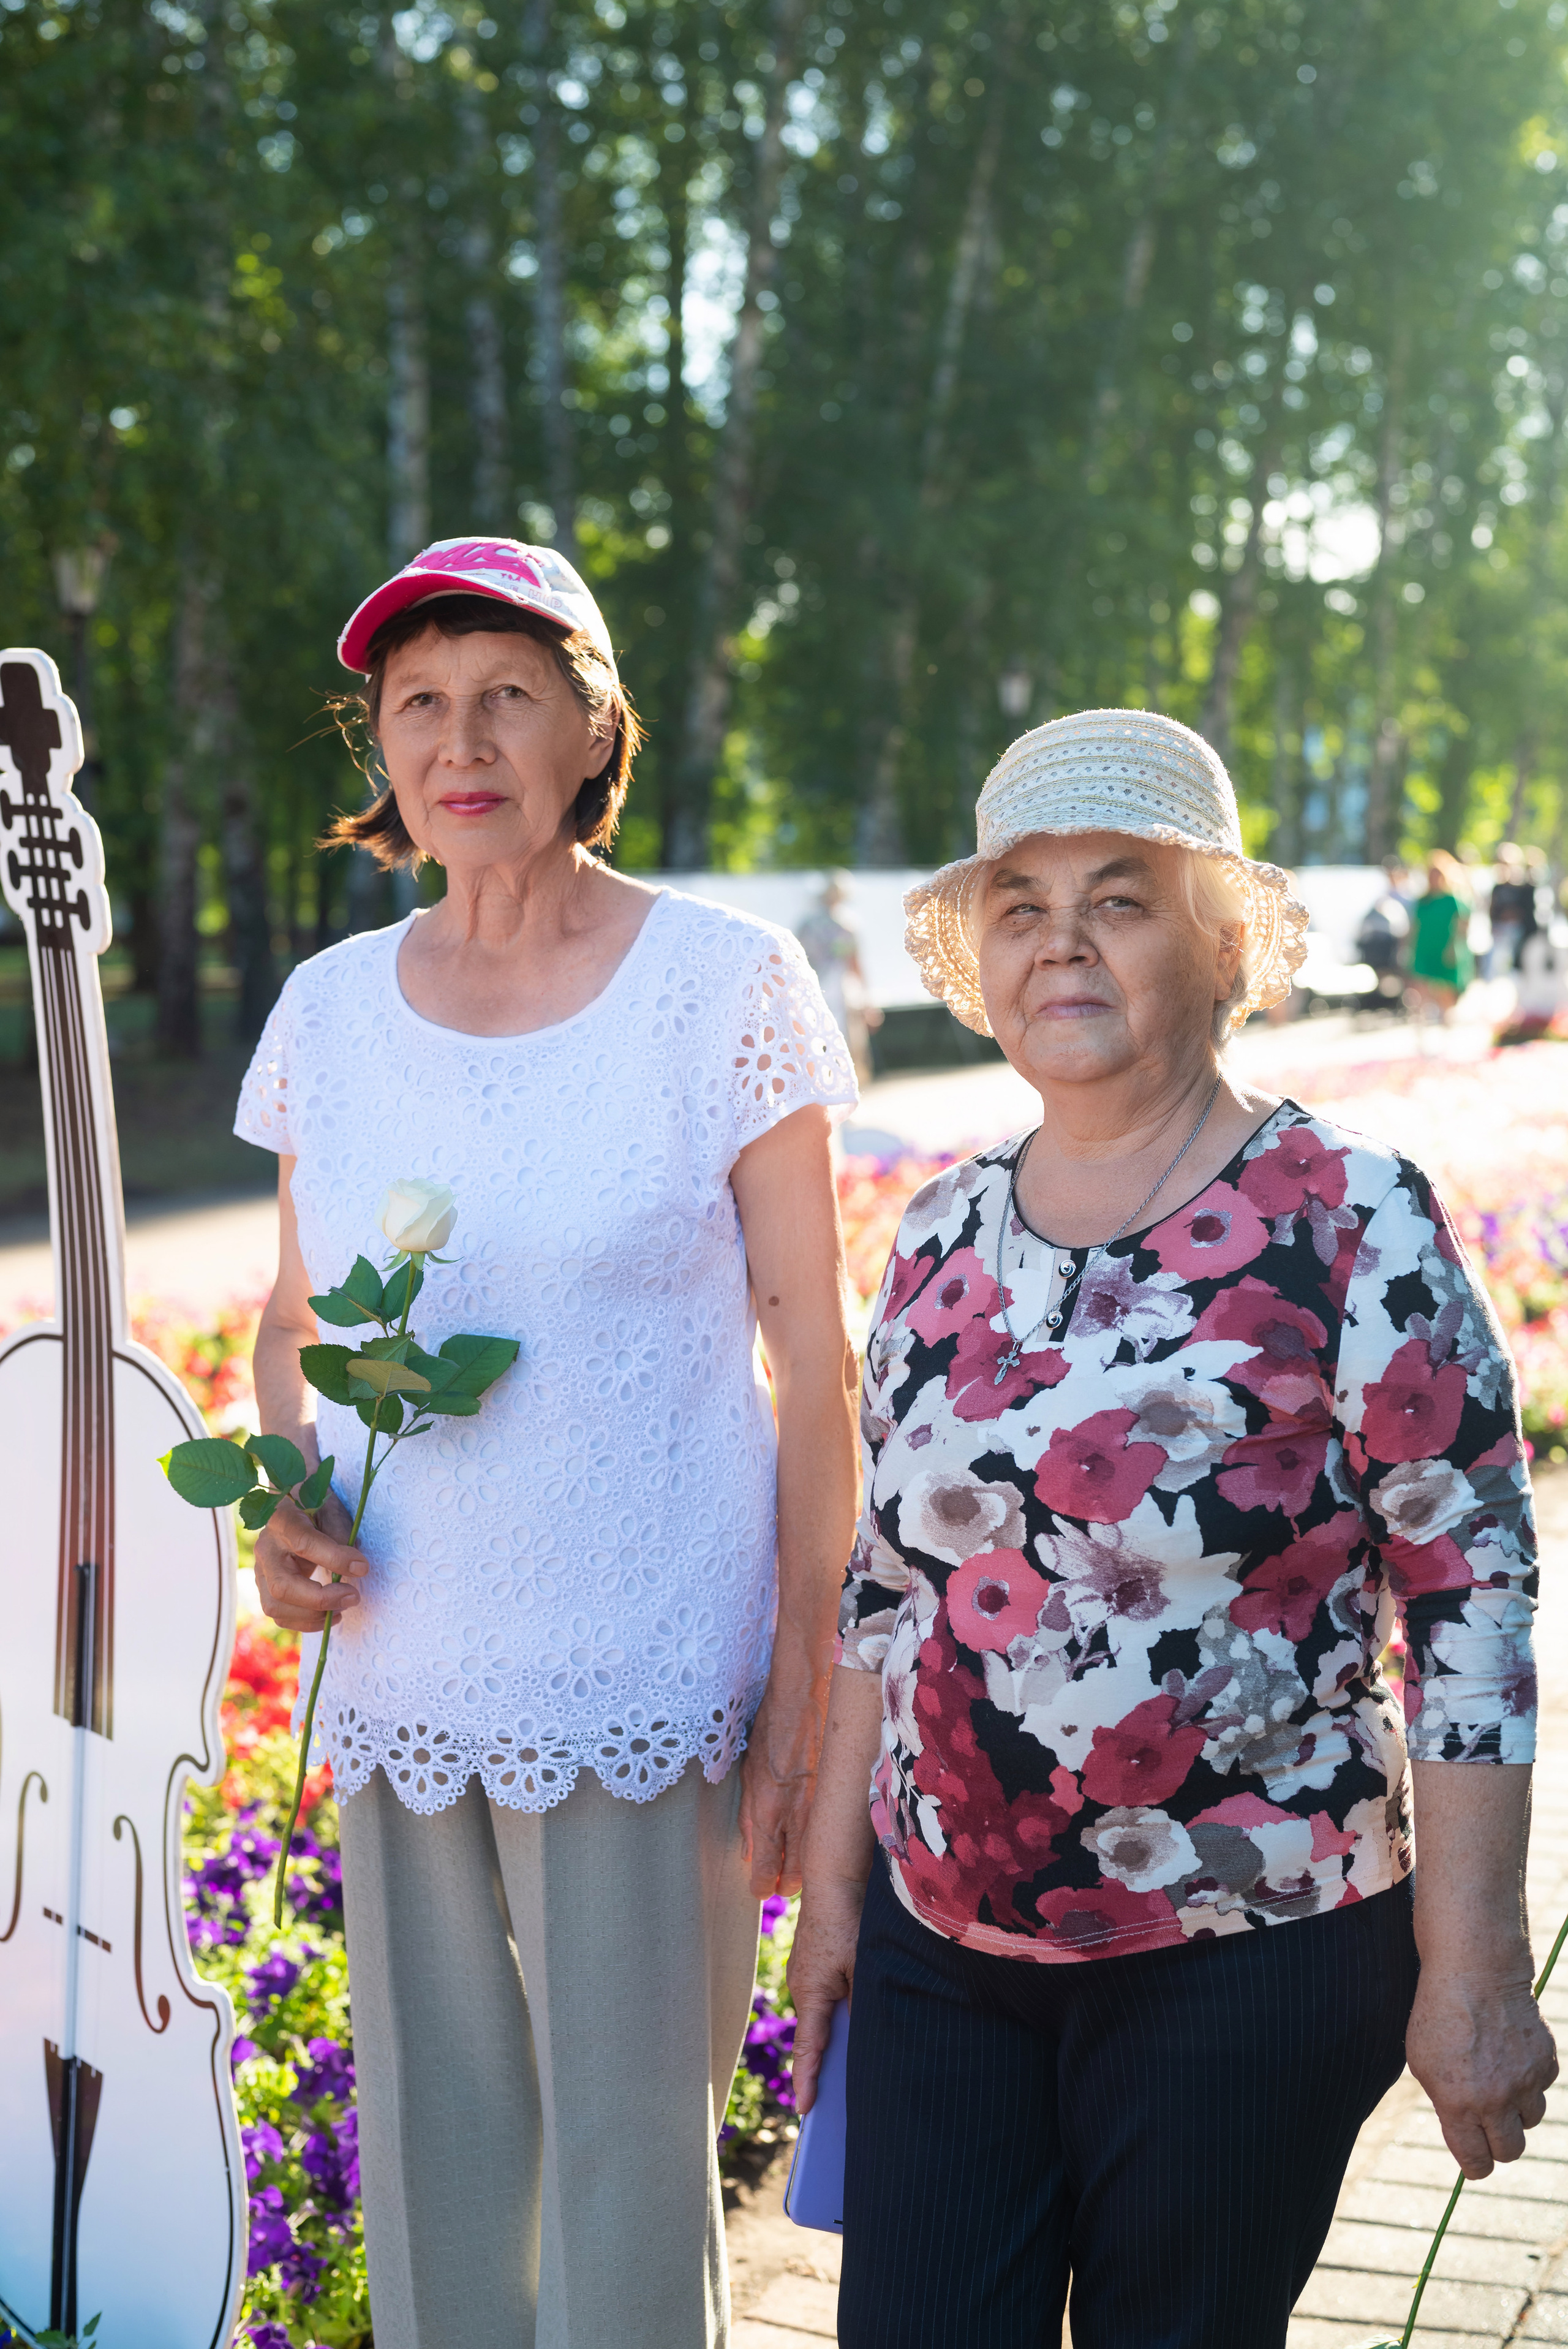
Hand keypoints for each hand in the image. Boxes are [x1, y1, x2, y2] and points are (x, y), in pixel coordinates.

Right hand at [253, 1492, 367, 1634]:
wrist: (292, 1508)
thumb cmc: (315, 1507)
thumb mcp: (331, 1508)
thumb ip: (340, 1532)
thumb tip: (353, 1567)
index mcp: (282, 1520)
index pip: (303, 1542)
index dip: (334, 1558)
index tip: (362, 1567)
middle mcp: (266, 1548)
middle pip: (282, 1585)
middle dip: (320, 1599)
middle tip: (353, 1596)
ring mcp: (261, 1571)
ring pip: (276, 1606)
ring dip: (313, 1615)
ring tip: (344, 1606)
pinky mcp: (265, 1588)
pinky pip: (279, 1615)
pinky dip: (306, 1622)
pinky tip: (330, 1615)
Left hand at [738, 1684, 826, 1897]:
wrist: (805, 1696)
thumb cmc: (772, 1731)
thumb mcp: (748, 1774)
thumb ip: (749, 1818)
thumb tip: (749, 1853)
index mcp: (769, 1812)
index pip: (767, 1871)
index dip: (763, 1886)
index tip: (761, 1888)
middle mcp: (798, 1817)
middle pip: (798, 1877)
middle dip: (789, 1884)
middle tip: (783, 1882)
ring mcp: (825, 1809)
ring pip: (820, 1861)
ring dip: (809, 1867)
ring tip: (802, 1865)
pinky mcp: (844, 1797)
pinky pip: (836, 1835)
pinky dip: (829, 1842)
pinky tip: (824, 1838)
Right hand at [787, 1874, 865, 2113]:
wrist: (834, 1876)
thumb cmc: (849, 1920)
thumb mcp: (862, 1966)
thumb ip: (864, 2002)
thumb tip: (870, 2035)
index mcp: (810, 1992)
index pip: (808, 2047)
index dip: (807, 2079)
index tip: (805, 2111)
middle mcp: (803, 1986)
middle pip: (814, 2036)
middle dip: (822, 2066)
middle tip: (831, 2104)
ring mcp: (807, 1973)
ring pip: (821, 2016)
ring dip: (833, 2038)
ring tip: (847, 2071)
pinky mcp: (816, 1962)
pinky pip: (825, 1998)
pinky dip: (837, 2015)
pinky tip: (855, 2021)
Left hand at [1406, 1964, 1558, 2176]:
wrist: (1473, 1971)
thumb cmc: (1438, 2014)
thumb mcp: (1422, 2062)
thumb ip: (1444, 2103)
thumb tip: (1463, 2133)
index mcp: (1458, 2103)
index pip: (1476, 2162)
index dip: (1475, 2166)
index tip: (1474, 2160)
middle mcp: (1495, 2099)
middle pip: (1510, 2150)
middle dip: (1498, 2143)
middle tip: (1487, 2124)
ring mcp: (1525, 2082)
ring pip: (1530, 2120)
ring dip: (1515, 2108)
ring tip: (1497, 2077)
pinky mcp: (1546, 2063)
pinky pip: (1542, 2089)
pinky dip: (1530, 2079)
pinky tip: (1511, 2054)